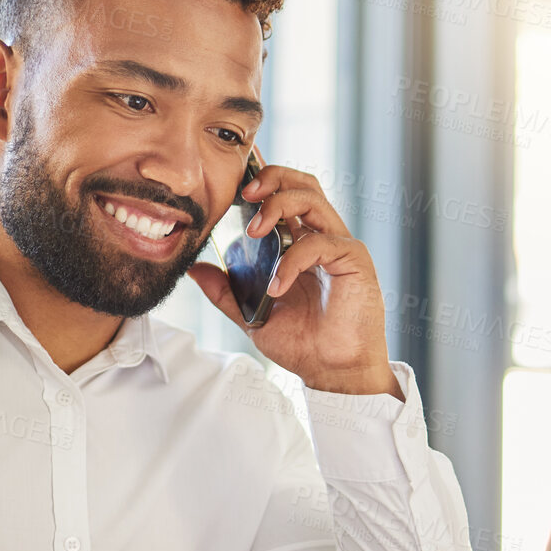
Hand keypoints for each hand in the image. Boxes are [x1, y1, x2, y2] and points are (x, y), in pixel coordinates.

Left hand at [187, 160, 399, 397]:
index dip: (264, 178)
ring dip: (278, 206)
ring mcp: (340, 246)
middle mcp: (322, 238)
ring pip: (313, 199)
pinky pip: (320, 244)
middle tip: (243, 193)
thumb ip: (227, 292)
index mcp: (301, 244)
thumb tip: (197, 269)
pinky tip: (277, 286)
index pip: (285, 195)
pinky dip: (292, 261)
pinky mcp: (354, 260)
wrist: (334, 373)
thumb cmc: (305, 344)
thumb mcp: (254, 315)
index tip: (236, 176)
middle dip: (272, 178)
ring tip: (254, 231)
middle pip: (302, 183)